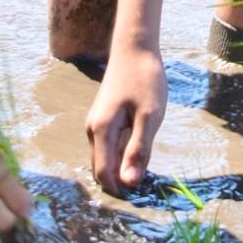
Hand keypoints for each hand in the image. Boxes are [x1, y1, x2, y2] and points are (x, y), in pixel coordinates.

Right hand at [86, 44, 166, 193]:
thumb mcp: (149, 117)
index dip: (121, 189)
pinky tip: (141, 145)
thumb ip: (138, 150)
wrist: (135, 48)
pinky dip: (123, 152)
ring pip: (107, 157)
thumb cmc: (145, 80)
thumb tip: (129, 184)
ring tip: (147, 163)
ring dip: (124, 166)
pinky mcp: (103, 119)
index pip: (104, 174)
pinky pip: (110, 145)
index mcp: (101, 131)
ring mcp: (96, 124)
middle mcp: (92, 130)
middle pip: (103, 168)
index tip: (144, 195)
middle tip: (150, 181)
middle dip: (122, 180)